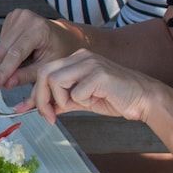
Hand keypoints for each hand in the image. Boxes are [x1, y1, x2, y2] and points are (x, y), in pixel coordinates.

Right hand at [0, 9, 87, 89]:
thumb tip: (6, 83)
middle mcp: (26, 17)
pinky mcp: (12, 16)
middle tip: (13, 78)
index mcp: (39, 28)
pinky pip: (1, 40)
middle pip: (3, 50)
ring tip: (26, 59)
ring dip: (7, 59)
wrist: (65, 36)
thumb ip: (26, 76)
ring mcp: (18, 15)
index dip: (2, 72)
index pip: (15, 54)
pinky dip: (8, 50)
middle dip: (4, 68)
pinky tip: (22, 50)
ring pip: (0, 47)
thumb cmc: (60, 51)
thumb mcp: (47, 67)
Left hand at [22, 50, 162, 125]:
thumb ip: (61, 101)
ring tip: (78, 104)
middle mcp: (80, 56)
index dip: (35, 93)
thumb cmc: (114, 98)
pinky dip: (81, 101)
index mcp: (75, 59)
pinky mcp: (99, 74)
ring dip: (61, 99)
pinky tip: (96, 100)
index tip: (30, 110)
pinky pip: (76, 92)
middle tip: (49, 116)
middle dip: (41, 98)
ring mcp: (90, 63)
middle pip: (44, 73)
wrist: (143, 99)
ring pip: (55, 80)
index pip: (44, 72)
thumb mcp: (82, 100)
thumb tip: (40, 108)